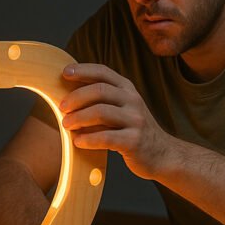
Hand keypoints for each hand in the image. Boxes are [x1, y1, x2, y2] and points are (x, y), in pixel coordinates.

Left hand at [59, 63, 171, 179]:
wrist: (162, 154)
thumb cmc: (133, 130)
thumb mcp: (122, 108)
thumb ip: (102, 100)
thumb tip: (67, 95)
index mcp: (127, 89)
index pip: (103, 72)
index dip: (82, 70)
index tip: (64, 73)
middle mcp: (133, 100)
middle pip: (99, 90)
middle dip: (76, 98)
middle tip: (61, 108)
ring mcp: (136, 120)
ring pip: (101, 112)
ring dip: (79, 118)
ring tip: (66, 125)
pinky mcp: (134, 141)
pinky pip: (106, 137)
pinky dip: (88, 139)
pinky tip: (78, 142)